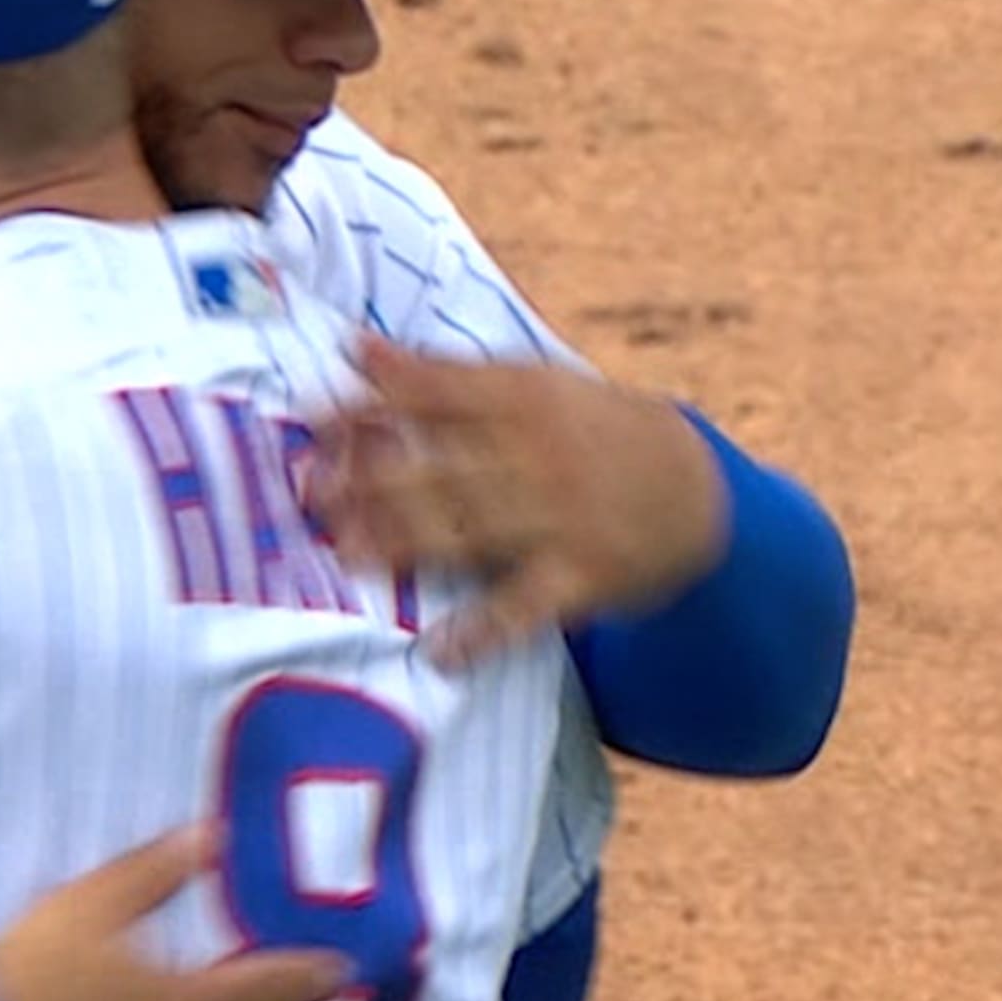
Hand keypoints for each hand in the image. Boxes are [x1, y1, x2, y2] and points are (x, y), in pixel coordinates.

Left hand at [309, 337, 730, 669]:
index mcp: (521, 398)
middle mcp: (537, 454)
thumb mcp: (527, 385)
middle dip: (373, 478)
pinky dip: (483, 632)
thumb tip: (352, 348)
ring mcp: (560, 519)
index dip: (368, 403)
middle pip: (443, 466)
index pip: (432, 396)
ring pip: (472, 532)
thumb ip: (439, 374)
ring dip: (406, 544)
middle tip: (307, 491)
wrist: (695, 490)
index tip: (306, 412)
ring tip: (349, 556)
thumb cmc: (588, 429)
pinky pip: (525, 608)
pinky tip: (439, 652)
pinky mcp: (580, 578)